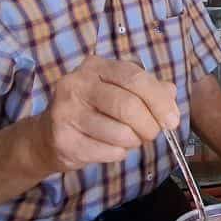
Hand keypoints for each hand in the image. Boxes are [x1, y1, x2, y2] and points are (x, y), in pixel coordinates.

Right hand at [32, 56, 179, 172]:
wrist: (48, 136)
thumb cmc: (92, 110)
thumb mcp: (119, 91)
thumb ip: (148, 89)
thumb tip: (171, 93)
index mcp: (96, 66)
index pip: (135, 77)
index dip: (159, 100)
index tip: (173, 120)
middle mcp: (77, 83)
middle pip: (128, 105)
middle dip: (149, 125)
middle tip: (153, 134)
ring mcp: (66, 111)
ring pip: (119, 132)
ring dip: (134, 141)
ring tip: (131, 140)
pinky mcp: (63, 138)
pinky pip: (107, 151)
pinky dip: (119, 154)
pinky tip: (113, 149)